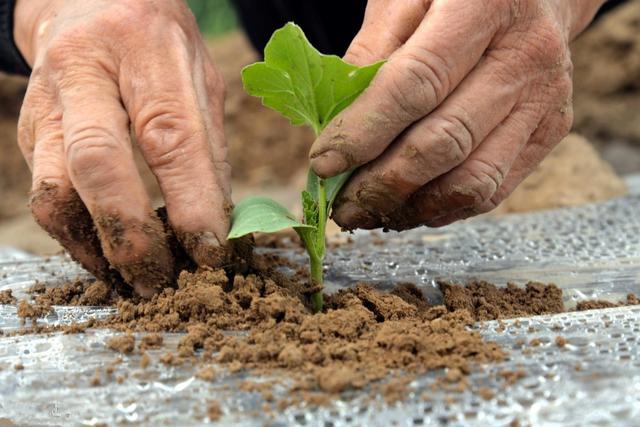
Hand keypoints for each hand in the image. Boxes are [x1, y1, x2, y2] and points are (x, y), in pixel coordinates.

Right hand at [14, 0, 231, 295]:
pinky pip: (46, 198)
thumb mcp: (199, 79)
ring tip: (137, 280)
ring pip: (55, 191)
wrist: (86, 5)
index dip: (192, 204)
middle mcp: (84, 75)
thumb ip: (206, 149)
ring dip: (97, 248)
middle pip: (97, 164)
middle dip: (132, 235)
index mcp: (144, 52)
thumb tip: (217, 226)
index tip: (211, 253)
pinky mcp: (28, 133)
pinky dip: (79, 238)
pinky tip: (110, 256)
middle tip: (163, 281)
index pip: (170, 137)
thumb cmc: (157, 46)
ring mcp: (47, 106)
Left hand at [310, 0, 605, 229]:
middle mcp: (526, 55)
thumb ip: (371, 55)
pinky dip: (442, 209)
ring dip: (411, 208)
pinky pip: (492, 190)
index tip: (323, 164)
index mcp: (484, 4)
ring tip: (369, 212)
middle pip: (444, 143)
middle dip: (382, 184)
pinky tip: (407, 207)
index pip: (415, 85)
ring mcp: (544, 99)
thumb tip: (337, 130)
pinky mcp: (550, 131)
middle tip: (342, 206)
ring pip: (472, 181)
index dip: (364, 131)